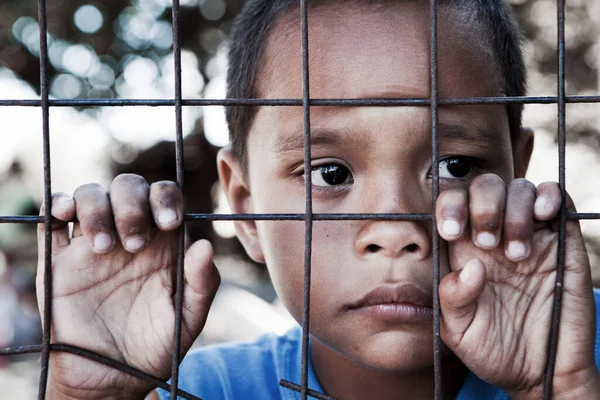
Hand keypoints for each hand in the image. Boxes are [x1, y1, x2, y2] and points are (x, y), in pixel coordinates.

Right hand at [36, 174, 219, 398]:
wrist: (111, 378)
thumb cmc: (154, 347)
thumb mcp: (187, 319)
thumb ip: (202, 283)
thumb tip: (206, 245)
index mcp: (162, 243)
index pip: (164, 196)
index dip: (166, 198)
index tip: (168, 223)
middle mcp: (128, 235)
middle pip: (128, 187)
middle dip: (132, 204)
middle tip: (136, 244)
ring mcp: (92, 244)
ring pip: (91, 195)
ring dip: (97, 208)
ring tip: (105, 248)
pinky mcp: (59, 259)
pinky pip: (52, 219)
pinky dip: (58, 205)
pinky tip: (68, 216)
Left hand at [436, 174, 598, 398]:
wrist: (542, 373)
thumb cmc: (494, 350)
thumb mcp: (459, 331)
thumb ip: (452, 298)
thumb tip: (470, 266)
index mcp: (463, 251)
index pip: (451, 205)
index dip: (449, 206)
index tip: (451, 232)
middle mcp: (494, 236)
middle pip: (484, 187)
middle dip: (481, 205)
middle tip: (486, 242)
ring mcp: (530, 236)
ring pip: (519, 189)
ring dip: (513, 209)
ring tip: (515, 253)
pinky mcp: (563, 243)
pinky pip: (558, 199)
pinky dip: (548, 197)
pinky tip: (541, 216)